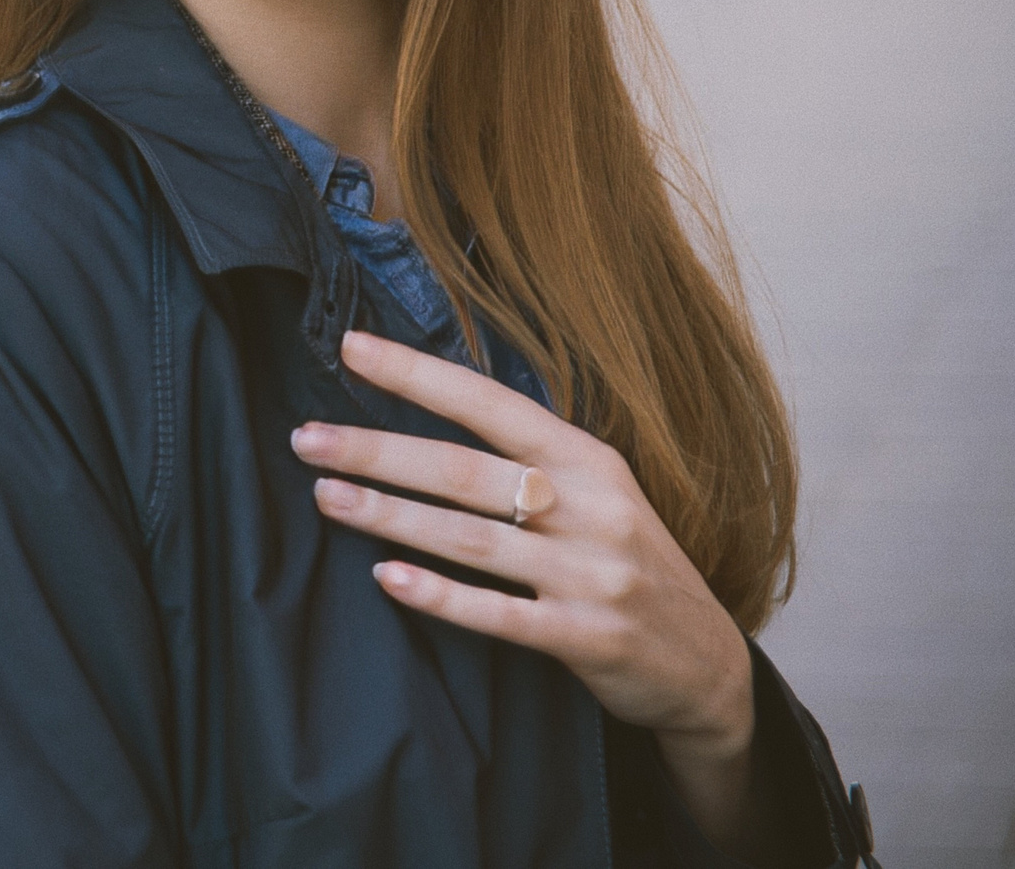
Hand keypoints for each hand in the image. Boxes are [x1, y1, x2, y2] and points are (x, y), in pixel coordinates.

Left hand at [292, 330, 761, 848]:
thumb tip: (425, 412)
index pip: (490, 404)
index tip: (350, 348)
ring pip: (473, 538)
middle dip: (379, 451)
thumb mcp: (598, 492)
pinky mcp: (586, 637)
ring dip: (391, 516)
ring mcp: (591, 574)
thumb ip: (528, 458)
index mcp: (589, 459)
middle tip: (307, 440)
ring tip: (326, 498)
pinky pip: (501, 614)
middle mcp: (592, 508)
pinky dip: (442, 596)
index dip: (418, 374)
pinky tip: (388, 579)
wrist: (707, 666)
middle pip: (466, 470)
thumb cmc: (628, 563)